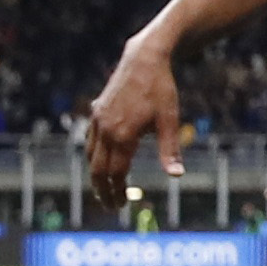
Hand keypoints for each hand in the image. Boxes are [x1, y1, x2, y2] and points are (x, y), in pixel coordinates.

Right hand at [82, 33, 186, 193]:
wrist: (144, 59)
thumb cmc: (161, 89)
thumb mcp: (170, 120)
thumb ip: (170, 150)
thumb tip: (176, 176)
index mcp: (123, 136)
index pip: (115, 173)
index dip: (117, 191)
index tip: (121, 204)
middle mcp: (106, 129)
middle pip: (98, 169)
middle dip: (103, 190)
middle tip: (111, 206)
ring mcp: (98, 119)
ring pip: (91, 155)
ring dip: (96, 175)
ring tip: (103, 188)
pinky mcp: (97, 110)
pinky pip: (90, 139)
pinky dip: (93, 155)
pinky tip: (100, 160)